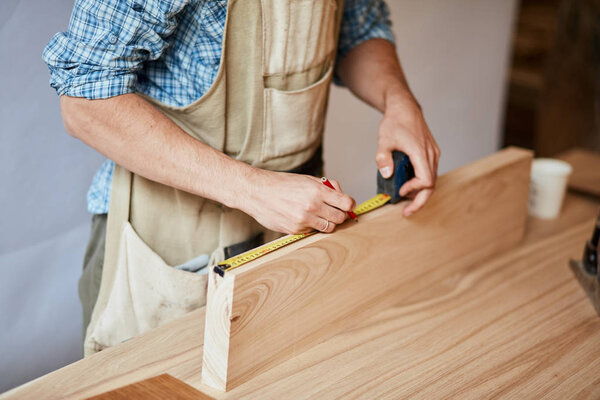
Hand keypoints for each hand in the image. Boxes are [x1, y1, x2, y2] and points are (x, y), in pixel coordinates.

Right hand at [241, 170, 355, 234]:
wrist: (257, 192)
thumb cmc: (282, 184)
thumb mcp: (307, 179)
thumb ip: (327, 187)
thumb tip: (342, 196)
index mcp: (317, 190)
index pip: (346, 203)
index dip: (349, 205)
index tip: (347, 205)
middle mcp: (312, 206)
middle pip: (340, 218)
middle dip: (339, 214)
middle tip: (333, 211)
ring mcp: (303, 220)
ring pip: (329, 228)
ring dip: (327, 222)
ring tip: (318, 214)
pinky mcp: (295, 230)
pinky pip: (313, 231)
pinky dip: (312, 226)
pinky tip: (302, 217)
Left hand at [376, 96, 439, 216]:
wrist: (404, 108)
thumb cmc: (395, 122)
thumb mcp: (384, 139)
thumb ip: (383, 157)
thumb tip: (386, 174)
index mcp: (421, 152)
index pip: (426, 179)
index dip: (414, 190)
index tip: (400, 192)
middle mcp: (431, 154)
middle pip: (432, 185)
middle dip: (420, 201)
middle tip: (407, 212)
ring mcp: (433, 154)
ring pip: (432, 180)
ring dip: (420, 192)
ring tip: (404, 199)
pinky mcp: (431, 154)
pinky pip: (429, 172)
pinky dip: (421, 182)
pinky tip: (408, 186)